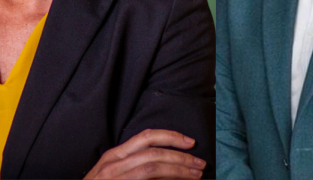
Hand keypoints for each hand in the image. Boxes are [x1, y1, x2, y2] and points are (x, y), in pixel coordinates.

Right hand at [84, 129, 206, 178]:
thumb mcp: (112, 176)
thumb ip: (132, 168)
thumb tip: (162, 166)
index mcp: (114, 156)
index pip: (145, 137)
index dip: (170, 136)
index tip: (190, 142)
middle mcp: (113, 163)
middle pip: (152, 151)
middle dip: (180, 156)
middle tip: (199, 162)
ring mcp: (114, 176)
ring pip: (152, 166)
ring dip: (178, 169)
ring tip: (196, 174)